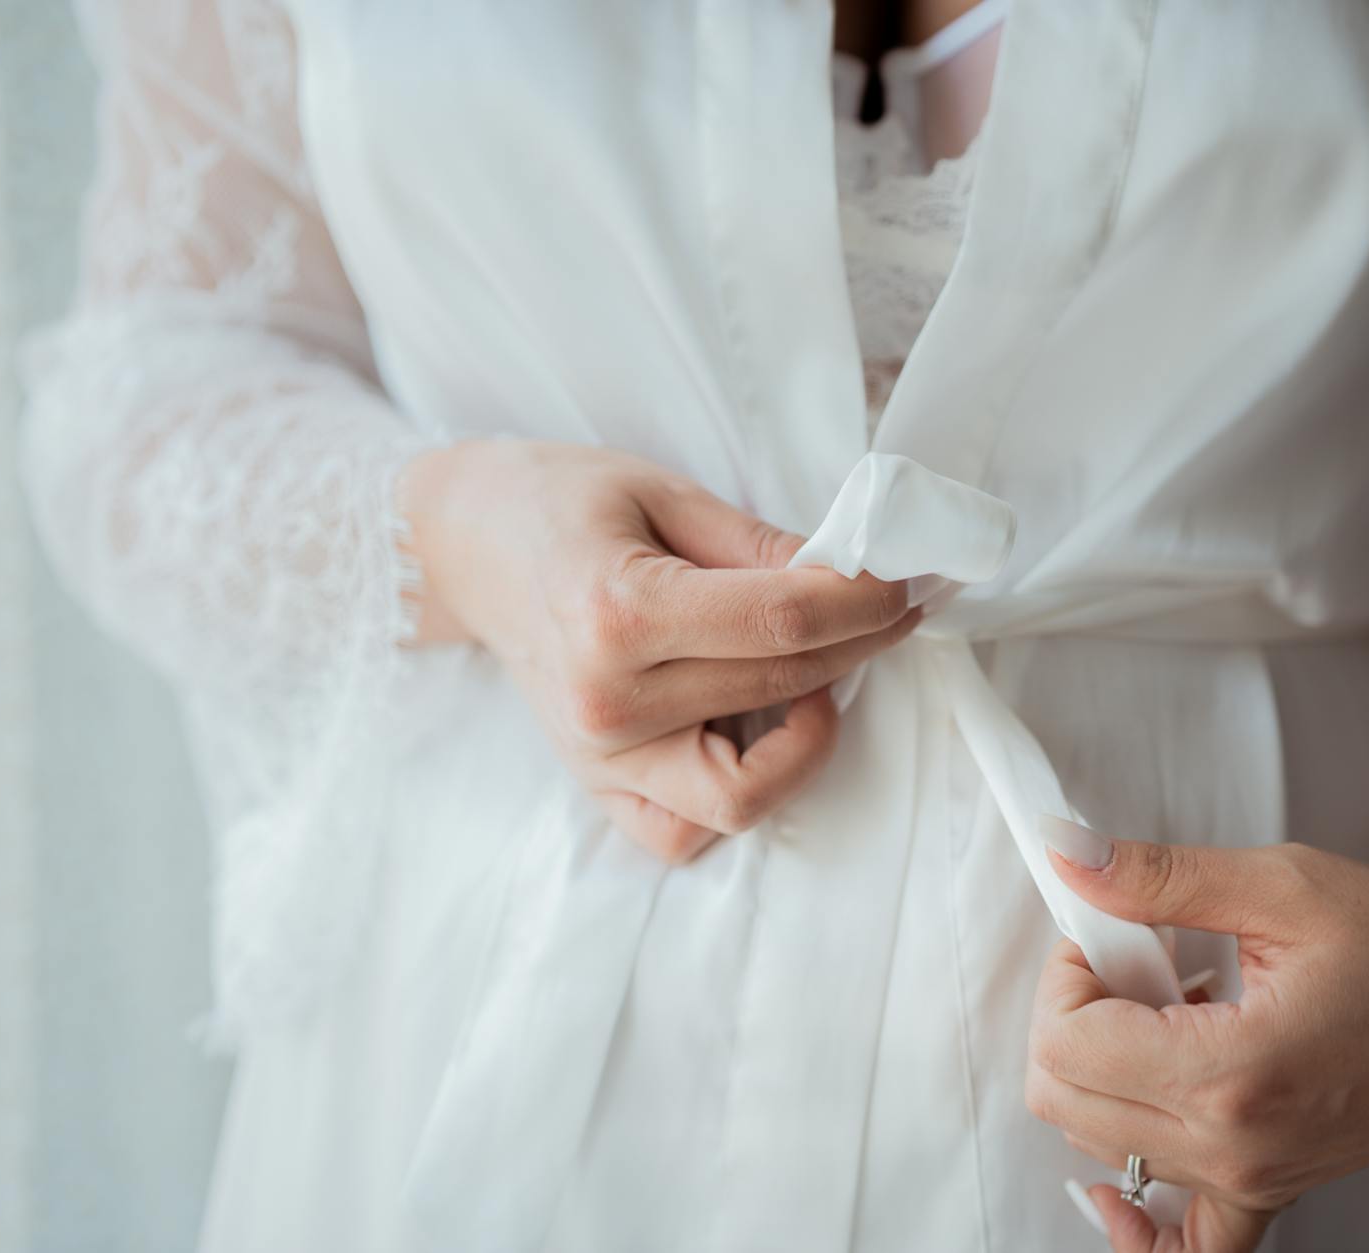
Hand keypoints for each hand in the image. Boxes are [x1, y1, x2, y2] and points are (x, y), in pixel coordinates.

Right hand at [399, 440, 918, 861]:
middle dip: (857, 641)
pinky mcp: (597, 787)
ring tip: (815, 672)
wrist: (462, 545)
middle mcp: (608, 701)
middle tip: (885, 602)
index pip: (783, 621)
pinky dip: (737, 797)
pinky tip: (754, 731)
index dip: (865, 600)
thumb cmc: (558, 503)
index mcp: (619, 612)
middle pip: (782, 688)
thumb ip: (758, 544)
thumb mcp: (662, 490)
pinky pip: (684, 835)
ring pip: (746, 792)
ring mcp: (600, 758)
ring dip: (806, 735)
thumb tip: (854, 574)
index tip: (905, 577)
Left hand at [1025, 831, 1368, 1251]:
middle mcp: (1233, 1147)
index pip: (1064, 1045)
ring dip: (1106, 1071)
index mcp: (1231, 1071)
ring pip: (1099, 1147)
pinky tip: (1133, 1151)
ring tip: (1171, 1013)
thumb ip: (1159, 878)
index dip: (1066, 973)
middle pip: (1063, 1101)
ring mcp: (1250, 1181)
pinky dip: (1133, 1203)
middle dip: (1073, 1016)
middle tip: (1133, 963)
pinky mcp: (1269, 1192)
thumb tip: (1068, 852)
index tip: (1107, 932)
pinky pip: (1177, 1241)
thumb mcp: (1281, 886)